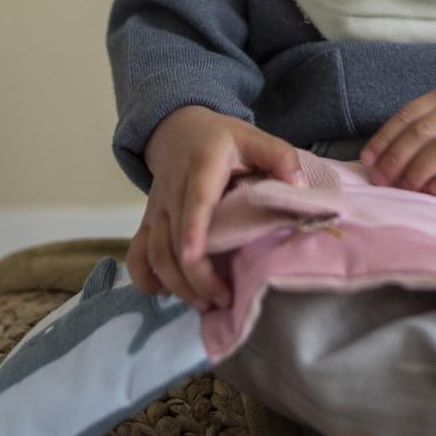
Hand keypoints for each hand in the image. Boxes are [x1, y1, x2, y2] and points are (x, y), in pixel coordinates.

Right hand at [129, 105, 305, 306]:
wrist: (177, 130)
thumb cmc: (220, 139)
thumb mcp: (253, 137)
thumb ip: (279, 156)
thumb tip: (298, 186)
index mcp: (201, 168)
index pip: (195, 202)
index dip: (193, 230)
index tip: (195, 259)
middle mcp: (172, 192)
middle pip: (173, 239)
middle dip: (194, 276)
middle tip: (222, 301)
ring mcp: (157, 209)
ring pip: (154, 252)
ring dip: (175, 283)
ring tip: (204, 304)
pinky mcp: (148, 221)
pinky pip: (137, 253)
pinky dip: (145, 277)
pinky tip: (166, 293)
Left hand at [359, 87, 435, 194]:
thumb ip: (420, 129)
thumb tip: (379, 159)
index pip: (407, 116)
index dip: (384, 139)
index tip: (367, 160)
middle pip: (421, 134)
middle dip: (396, 159)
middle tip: (381, 180)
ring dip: (417, 172)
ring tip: (404, 188)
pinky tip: (431, 191)